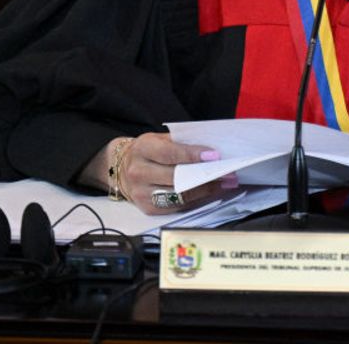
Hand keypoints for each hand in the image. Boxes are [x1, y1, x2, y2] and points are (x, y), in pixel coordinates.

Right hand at [81, 133, 236, 214]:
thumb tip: (212, 152)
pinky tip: (209, 194)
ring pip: (178, 196)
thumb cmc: (148, 151)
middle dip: (204, 176)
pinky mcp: (147, 208)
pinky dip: (196, 201)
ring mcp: (140, 193)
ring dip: (204, 191)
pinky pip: (176, 207)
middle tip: (227, 173)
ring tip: (223, 184)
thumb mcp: (158, 139)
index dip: (192, 155)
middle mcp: (138, 172)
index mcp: (142, 148)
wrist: (121, 167)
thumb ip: (181, 143)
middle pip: (175, 178)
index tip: (214, 156)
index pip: (169, 153)